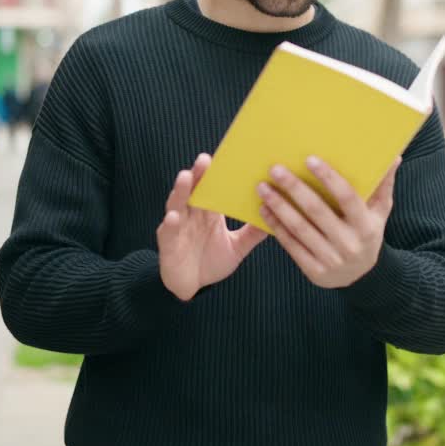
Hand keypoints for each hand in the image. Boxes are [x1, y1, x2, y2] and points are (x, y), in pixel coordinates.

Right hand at [159, 153, 267, 300]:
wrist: (192, 287)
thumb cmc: (211, 262)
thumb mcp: (237, 247)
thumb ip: (252, 233)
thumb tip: (276, 217)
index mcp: (209, 212)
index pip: (213, 188)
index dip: (217, 174)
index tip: (229, 158)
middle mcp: (192, 214)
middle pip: (194, 189)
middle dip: (198, 174)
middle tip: (205, 159)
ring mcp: (178, 226)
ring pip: (177, 204)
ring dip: (181, 190)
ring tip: (186, 176)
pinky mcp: (167, 243)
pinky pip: (168, 231)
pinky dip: (170, 224)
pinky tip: (173, 217)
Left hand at [257, 156, 400, 288]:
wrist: (363, 277)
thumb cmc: (368, 234)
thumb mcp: (380, 212)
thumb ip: (383, 185)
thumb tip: (393, 156)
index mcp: (366, 226)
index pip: (347, 197)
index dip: (328, 178)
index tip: (309, 159)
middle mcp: (349, 244)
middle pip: (317, 211)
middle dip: (294, 188)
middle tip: (276, 169)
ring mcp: (331, 260)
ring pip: (300, 229)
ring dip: (279, 206)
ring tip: (263, 187)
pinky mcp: (315, 272)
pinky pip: (292, 246)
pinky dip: (276, 227)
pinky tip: (265, 211)